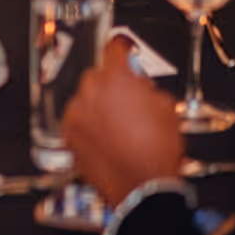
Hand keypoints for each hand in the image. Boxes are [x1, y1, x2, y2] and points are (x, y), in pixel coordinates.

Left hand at [62, 38, 182, 208]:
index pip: (114, 47)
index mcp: (116, 78)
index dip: (122, 46)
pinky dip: (87, 125)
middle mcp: (91, 90)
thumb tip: (140, 87)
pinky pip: (77, 121)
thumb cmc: (157, 151)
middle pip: (98, 75)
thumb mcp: (166, 107)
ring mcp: (77, 113)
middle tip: (128, 103)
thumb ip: (147, 88)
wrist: (144, 188)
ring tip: (118, 127)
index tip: (123, 48)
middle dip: (111, 85)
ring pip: (85, 99)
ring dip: (97, 106)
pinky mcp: (68, 135)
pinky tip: (105, 138)